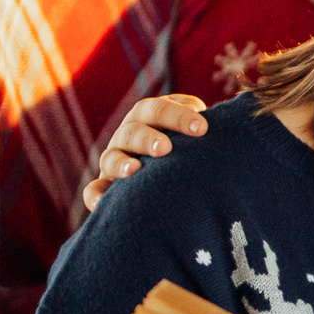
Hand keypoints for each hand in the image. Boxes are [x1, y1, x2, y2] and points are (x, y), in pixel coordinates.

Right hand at [83, 93, 208, 210]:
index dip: (178, 116)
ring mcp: (115, 159)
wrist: (174, 171)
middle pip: (133, 131)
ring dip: (122, 163)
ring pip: (111, 158)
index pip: (159, 110)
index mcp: (150, 116)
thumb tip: (218, 124)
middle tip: (165, 148)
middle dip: (148, 138)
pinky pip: (95, 190)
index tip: (201, 128)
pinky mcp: (106, 185)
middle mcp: (129, 135)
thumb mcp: (196, 131)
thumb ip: (203, 124)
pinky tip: (103, 204)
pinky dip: (96, 196)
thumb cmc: (192, 144)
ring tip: (136, 170)